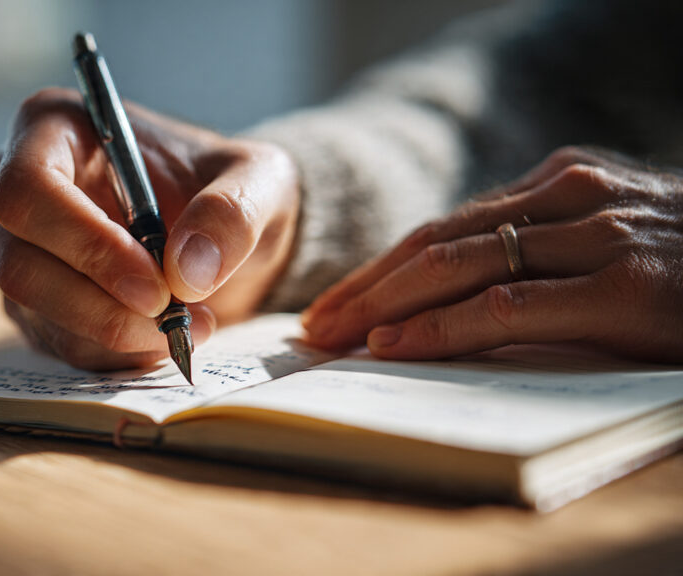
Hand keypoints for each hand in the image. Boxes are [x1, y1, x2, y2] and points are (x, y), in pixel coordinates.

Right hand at [0, 88, 299, 369]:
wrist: (221, 235)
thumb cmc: (228, 189)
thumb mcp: (260, 182)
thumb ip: (233, 212)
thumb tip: (187, 271)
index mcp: (52, 128)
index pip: (27, 189)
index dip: (85, 244)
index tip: (156, 286)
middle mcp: (14, 187)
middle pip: (19, 264)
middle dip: (99, 306)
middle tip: (172, 319)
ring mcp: (17, 249)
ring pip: (36, 313)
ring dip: (115, 335)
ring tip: (187, 327)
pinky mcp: (33, 303)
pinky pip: (57, 344)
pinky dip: (115, 354)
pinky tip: (162, 337)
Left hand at [302, 146, 682, 362]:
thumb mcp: (605, 246)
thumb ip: (539, 257)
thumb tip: (449, 303)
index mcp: (560, 185)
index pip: (444, 227)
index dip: (378, 270)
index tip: (331, 306)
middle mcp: (571, 197)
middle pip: (434, 242)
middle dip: (363, 289)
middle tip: (311, 328)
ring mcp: (598, 236)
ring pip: (457, 267)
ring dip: (381, 306)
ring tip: (330, 339)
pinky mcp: (625, 287)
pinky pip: (507, 307)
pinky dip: (441, 328)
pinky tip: (395, 348)